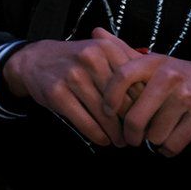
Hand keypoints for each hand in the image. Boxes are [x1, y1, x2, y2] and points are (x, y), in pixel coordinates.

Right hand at [1, 28, 140, 145]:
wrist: (34, 60)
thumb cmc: (74, 60)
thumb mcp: (99, 51)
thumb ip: (127, 62)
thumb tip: (157, 87)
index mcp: (106, 47)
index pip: (136, 83)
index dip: (145, 105)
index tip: (148, 120)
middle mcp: (90, 59)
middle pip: (122, 100)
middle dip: (131, 123)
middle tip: (137, 136)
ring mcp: (72, 76)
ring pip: (104, 114)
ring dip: (116, 134)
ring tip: (121, 141)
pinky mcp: (57, 94)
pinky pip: (85, 122)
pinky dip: (98, 135)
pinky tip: (103, 140)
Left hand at [101, 55, 190, 155]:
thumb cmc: (180, 73)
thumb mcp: (155, 60)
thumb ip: (123, 50)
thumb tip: (95, 32)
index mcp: (153, 62)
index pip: (122, 77)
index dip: (110, 98)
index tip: (106, 111)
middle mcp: (169, 77)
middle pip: (136, 118)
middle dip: (130, 134)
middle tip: (131, 138)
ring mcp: (186, 97)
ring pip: (155, 135)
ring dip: (153, 140)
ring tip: (155, 135)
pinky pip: (173, 144)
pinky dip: (167, 149)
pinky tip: (168, 143)